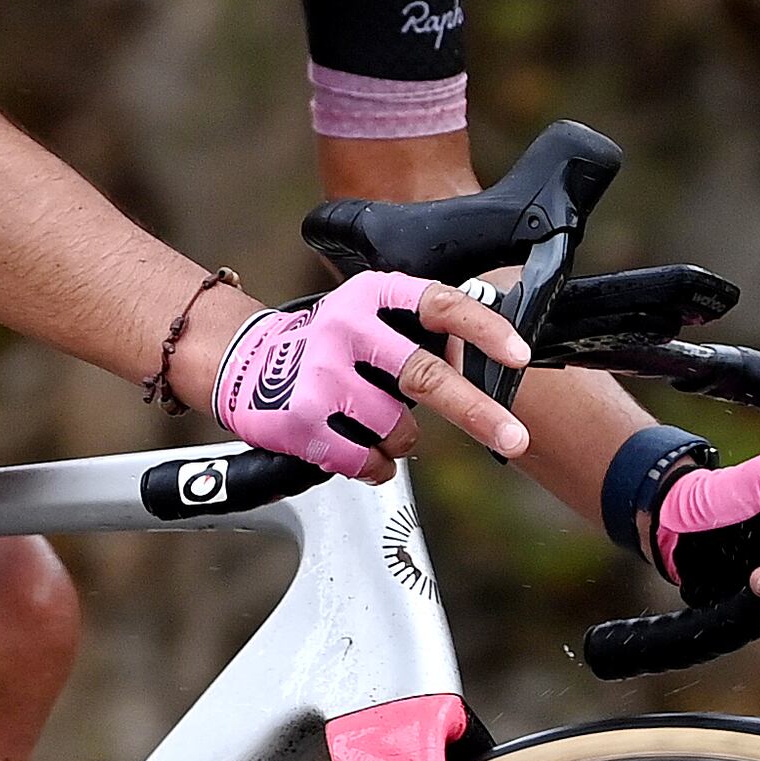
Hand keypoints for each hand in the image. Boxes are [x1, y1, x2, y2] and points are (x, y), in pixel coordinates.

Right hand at [210, 271, 531, 479]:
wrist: (241, 362)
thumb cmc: (326, 345)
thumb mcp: (367, 314)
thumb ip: (419, 332)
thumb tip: (495, 362)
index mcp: (370, 294)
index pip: (438, 304)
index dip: (484, 329)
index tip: (518, 356)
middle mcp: (345, 328)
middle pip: (425, 376)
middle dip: (478, 413)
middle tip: (514, 438)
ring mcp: (321, 375)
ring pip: (398, 429)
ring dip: (400, 441)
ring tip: (373, 426)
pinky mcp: (301, 419)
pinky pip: (365, 460)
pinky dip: (374, 466)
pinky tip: (356, 450)